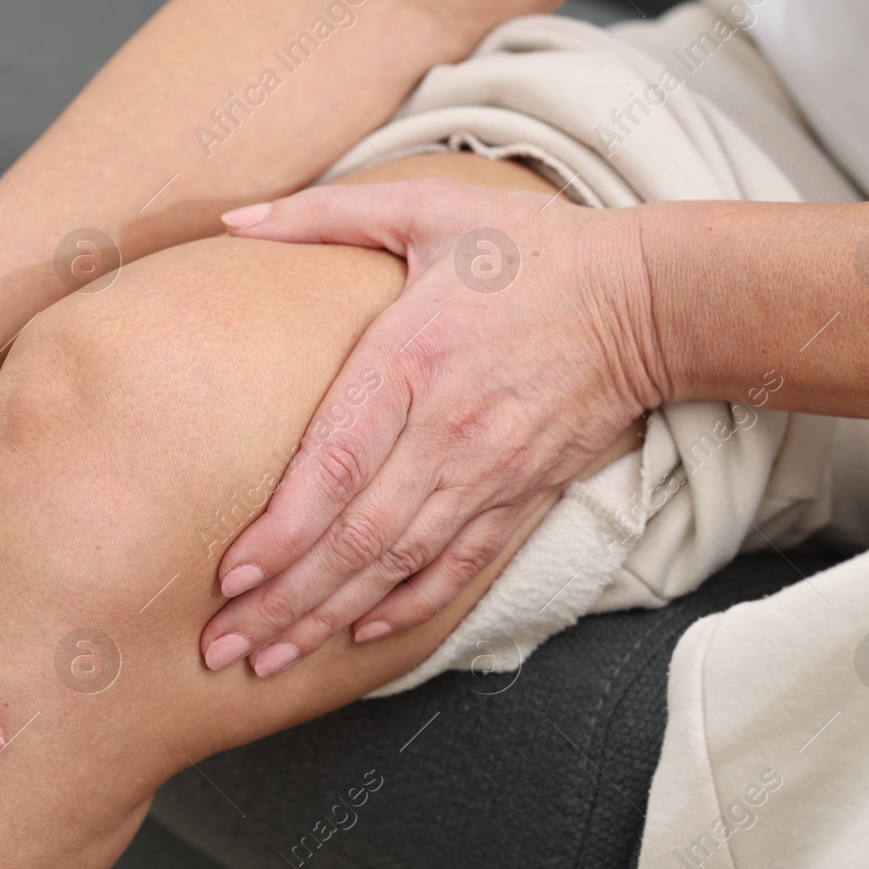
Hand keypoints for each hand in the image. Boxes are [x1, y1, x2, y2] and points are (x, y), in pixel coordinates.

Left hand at [200, 178, 661, 675]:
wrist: (645, 298)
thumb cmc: (529, 248)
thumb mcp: (428, 206)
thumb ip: (326, 213)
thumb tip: (236, 220)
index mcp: (410, 359)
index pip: (334, 466)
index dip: (281, 531)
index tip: (229, 578)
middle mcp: (445, 430)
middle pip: (355, 537)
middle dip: (284, 601)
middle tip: (222, 648)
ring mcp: (487, 472)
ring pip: (398, 565)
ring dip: (330, 619)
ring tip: (270, 661)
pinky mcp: (521, 495)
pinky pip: (459, 566)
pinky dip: (411, 608)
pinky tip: (362, 637)